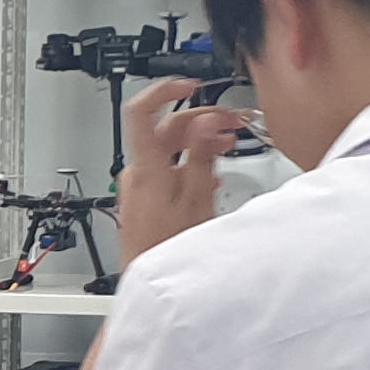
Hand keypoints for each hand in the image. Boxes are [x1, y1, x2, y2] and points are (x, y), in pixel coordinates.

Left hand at [119, 82, 250, 261]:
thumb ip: (200, 157)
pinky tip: (211, 169)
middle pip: (165, 130)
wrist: (149, 284)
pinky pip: (169, 171)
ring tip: (229, 142)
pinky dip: (191, 163)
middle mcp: (136, 175)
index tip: (190, 85)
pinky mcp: (145, 201)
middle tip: (233, 121)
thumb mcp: (196, 202)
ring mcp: (139, 188)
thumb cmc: (168, 254)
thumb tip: (204, 121)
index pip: (141, 112)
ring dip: (200, 141)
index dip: (164, 90)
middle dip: (201, 120)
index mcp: (145, 169)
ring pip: (170, 150)